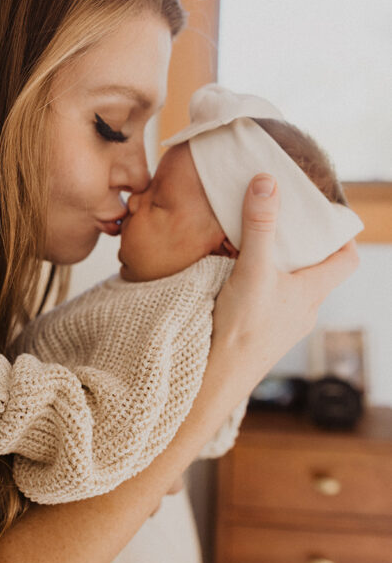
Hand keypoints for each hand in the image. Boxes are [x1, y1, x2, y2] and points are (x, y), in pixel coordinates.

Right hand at [212, 174, 358, 393]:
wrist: (216, 379)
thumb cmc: (241, 329)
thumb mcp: (252, 270)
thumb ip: (259, 226)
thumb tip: (267, 183)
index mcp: (312, 292)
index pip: (346, 260)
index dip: (342, 237)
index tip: (326, 218)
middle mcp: (304, 311)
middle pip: (316, 272)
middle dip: (302, 248)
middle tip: (284, 224)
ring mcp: (283, 327)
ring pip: (291, 290)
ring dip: (279, 270)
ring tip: (256, 249)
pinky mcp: (262, 337)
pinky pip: (269, 305)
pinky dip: (259, 289)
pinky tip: (234, 282)